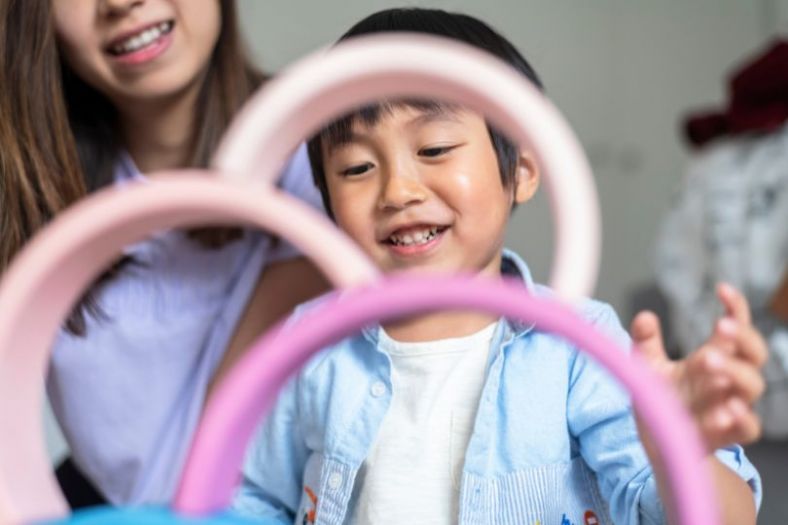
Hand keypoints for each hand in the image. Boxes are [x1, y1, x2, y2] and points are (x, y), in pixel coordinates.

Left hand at [630, 283, 766, 451]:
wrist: (659, 442)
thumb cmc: (661, 399)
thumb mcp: (647, 367)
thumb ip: (645, 342)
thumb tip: (643, 316)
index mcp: (714, 355)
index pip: (736, 327)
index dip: (735, 306)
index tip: (721, 289)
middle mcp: (728, 378)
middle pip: (754, 352)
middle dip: (743, 337)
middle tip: (720, 325)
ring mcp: (731, 405)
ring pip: (753, 386)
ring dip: (736, 372)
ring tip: (711, 361)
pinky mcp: (729, 434)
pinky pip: (748, 428)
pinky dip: (741, 418)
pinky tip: (726, 411)